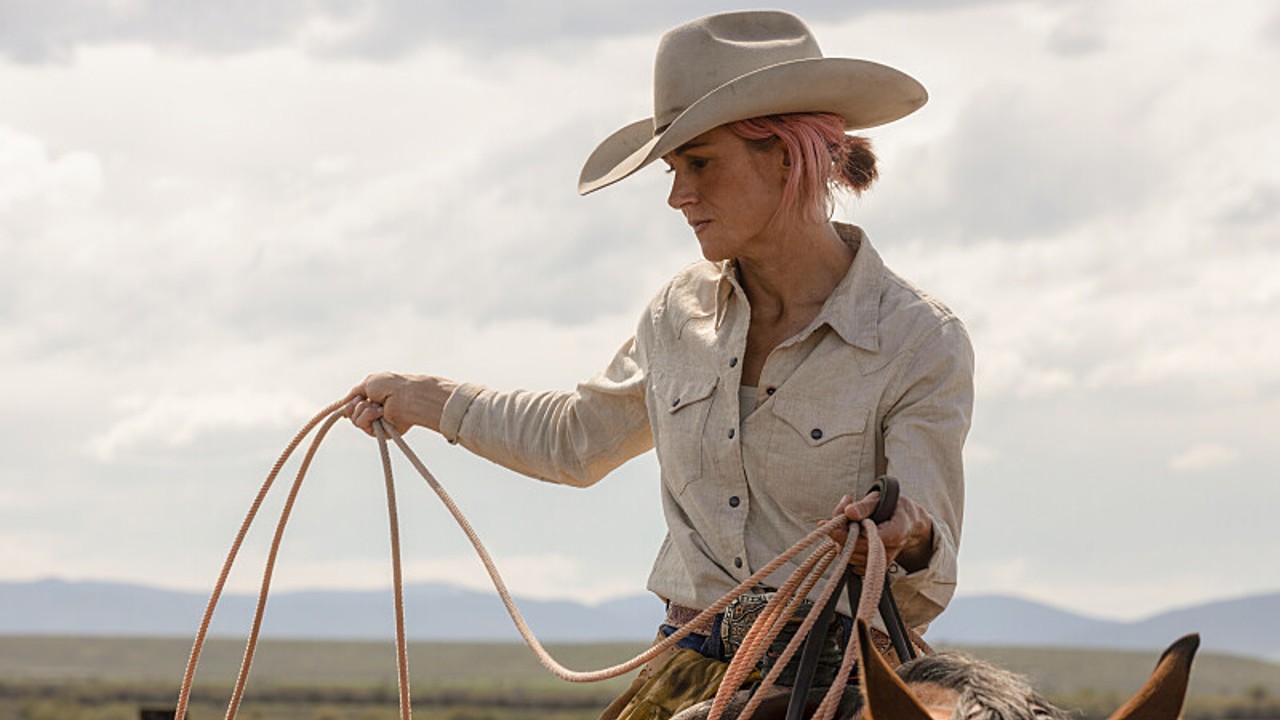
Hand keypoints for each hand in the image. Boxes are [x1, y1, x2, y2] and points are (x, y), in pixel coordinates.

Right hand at [342, 372, 457, 436]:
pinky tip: (380, 411)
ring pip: (355, 420)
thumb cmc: (391, 386)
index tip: (352, 400)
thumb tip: (344, 402)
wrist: (406, 396)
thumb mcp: (368, 383)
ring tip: (378, 405)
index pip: (353, 405)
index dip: (350, 404)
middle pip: (351, 413)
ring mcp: (377, 422)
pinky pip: (362, 426)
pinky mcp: (380, 432)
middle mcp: (374, 411)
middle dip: (356, 404)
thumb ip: (354, 393)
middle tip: (367, 399)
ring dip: (363, 409)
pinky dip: (368, 416)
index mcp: (373, 399)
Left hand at [828, 492, 933, 573]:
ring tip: (845, 524)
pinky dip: (846, 549)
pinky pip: (852, 563)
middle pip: (853, 551)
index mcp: (894, 534)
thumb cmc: (894, 508)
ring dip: (841, 542)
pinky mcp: (875, 566)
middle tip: (835, 518)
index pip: (864, 541)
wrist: (909, 523)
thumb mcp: (881, 500)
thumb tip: (848, 512)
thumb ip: (864, 506)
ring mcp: (881, 562)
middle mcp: (888, 552)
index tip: (828, 525)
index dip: (843, 535)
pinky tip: (849, 536)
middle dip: (839, 535)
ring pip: (850, 558)